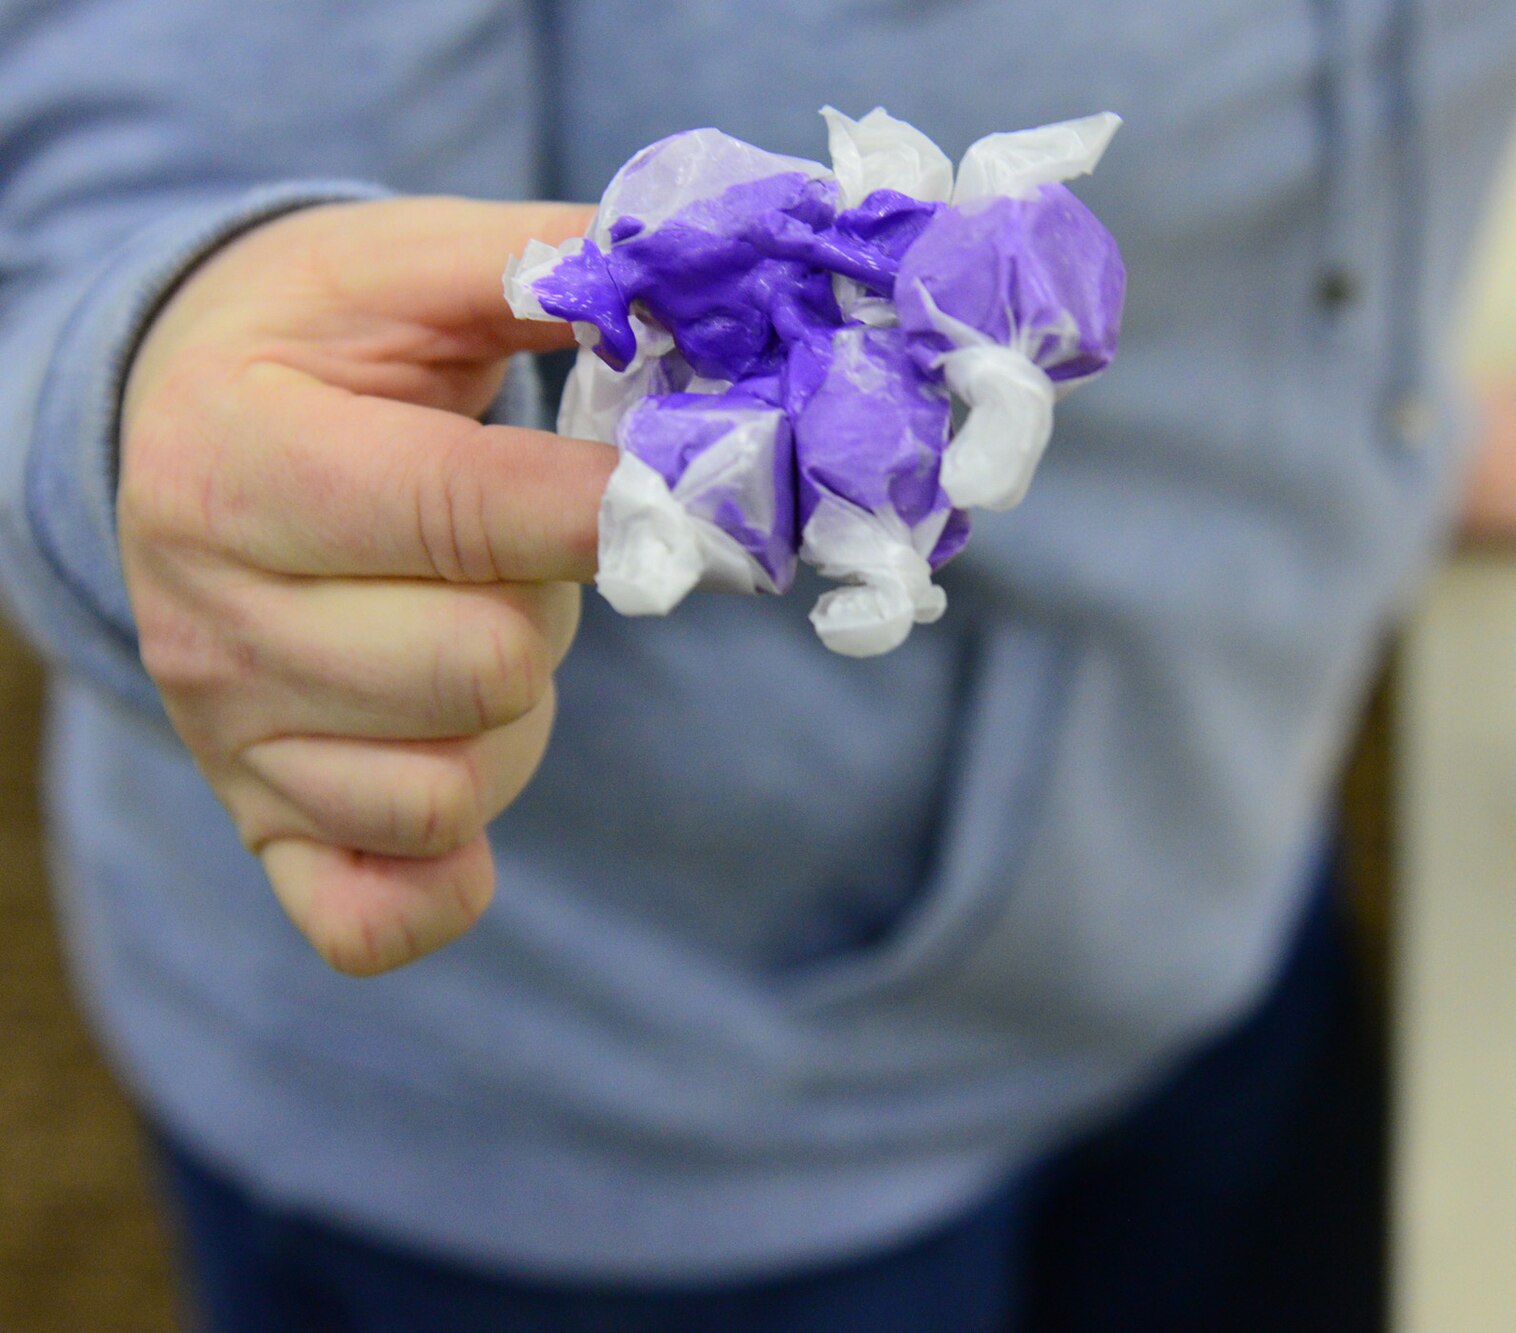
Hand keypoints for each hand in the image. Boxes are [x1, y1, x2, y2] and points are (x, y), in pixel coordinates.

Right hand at [119, 198, 611, 974]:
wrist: (180, 424)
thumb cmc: (321, 343)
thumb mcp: (409, 265)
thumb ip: (553, 266)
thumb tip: (695, 293)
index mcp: (236, 460)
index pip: (466, 513)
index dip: (610, 505)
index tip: (672, 483)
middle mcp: (209, 617)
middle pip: (480, 666)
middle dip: (545, 606)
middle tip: (513, 554)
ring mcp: (229, 738)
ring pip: (453, 787)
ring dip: (512, 715)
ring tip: (471, 625)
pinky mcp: (260, 825)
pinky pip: (373, 921)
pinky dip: (443, 872)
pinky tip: (452, 777)